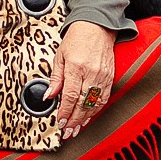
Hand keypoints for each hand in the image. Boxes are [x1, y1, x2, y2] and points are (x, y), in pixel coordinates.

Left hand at [49, 22, 117, 138]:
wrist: (97, 26)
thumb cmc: (77, 39)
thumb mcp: (60, 56)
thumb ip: (55, 78)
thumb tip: (50, 96)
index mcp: (76, 66)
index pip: (70, 95)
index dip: (65, 112)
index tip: (60, 122)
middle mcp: (91, 72)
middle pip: (82, 103)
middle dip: (74, 121)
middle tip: (67, 133)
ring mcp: (102, 76)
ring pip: (94, 104)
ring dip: (85, 119)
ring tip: (76, 129)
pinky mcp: (110, 77)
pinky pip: (103, 98)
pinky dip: (95, 110)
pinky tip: (88, 118)